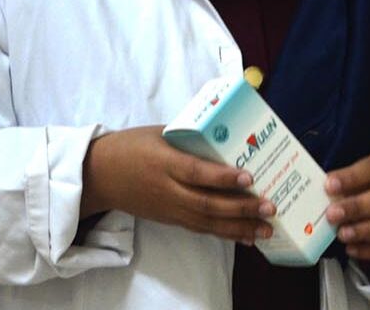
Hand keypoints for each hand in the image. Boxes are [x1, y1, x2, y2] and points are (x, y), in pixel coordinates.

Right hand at [80, 126, 275, 245]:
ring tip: (266, 230)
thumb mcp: (157, 134)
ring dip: (239, 227)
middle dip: (240, 208)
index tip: (248, 176)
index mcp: (163, 162)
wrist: (100, 175)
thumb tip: (223, 133)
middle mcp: (167, 189)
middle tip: (269, 206)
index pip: (196, 172)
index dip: (222, 177)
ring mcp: (169, 208)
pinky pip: (200, 229)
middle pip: (206, 203)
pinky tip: (245, 236)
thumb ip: (187, 138)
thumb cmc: (130, 146)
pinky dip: (224, 233)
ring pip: (207, 222)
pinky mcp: (170, 219)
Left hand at [323, 151, 369, 260]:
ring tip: (342, 234)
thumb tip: (318, 193)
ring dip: (366, 231)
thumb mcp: (357, 175)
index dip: (352, 177)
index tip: (329, 185)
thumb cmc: (367, 185)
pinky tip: (352, 249)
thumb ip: (341, 183)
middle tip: (332, 214)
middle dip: (358, 207)